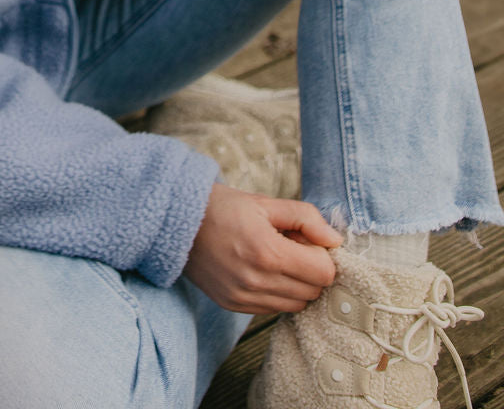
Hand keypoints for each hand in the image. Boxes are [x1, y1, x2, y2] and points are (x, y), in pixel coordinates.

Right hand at [184, 184, 340, 313]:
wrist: (177, 222)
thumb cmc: (222, 207)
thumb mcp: (265, 202)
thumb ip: (305, 217)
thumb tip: (334, 239)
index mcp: (268, 252)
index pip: (323, 273)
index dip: (322, 255)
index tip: (307, 240)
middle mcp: (257, 281)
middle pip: (313, 292)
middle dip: (311, 270)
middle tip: (292, 246)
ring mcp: (244, 297)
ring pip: (295, 305)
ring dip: (295, 284)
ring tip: (275, 258)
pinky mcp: (233, 305)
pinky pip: (273, 309)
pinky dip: (276, 293)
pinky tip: (261, 270)